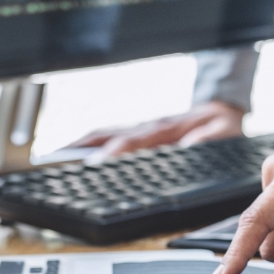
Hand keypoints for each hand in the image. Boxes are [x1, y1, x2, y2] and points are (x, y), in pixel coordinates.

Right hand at [66, 100, 244, 160]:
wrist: (222, 109)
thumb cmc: (219, 125)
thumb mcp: (219, 133)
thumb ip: (205, 139)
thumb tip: (187, 145)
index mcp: (164, 131)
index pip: (131, 142)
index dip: (112, 153)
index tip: (95, 163)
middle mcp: (146, 129)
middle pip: (105, 136)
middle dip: (79, 147)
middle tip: (53, 160)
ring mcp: (139, 130)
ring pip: (101, 135)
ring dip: (76, 146)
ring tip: (51, 159)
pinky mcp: (137, 134)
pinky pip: (107, 137)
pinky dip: (86, 144)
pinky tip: (73, 155)